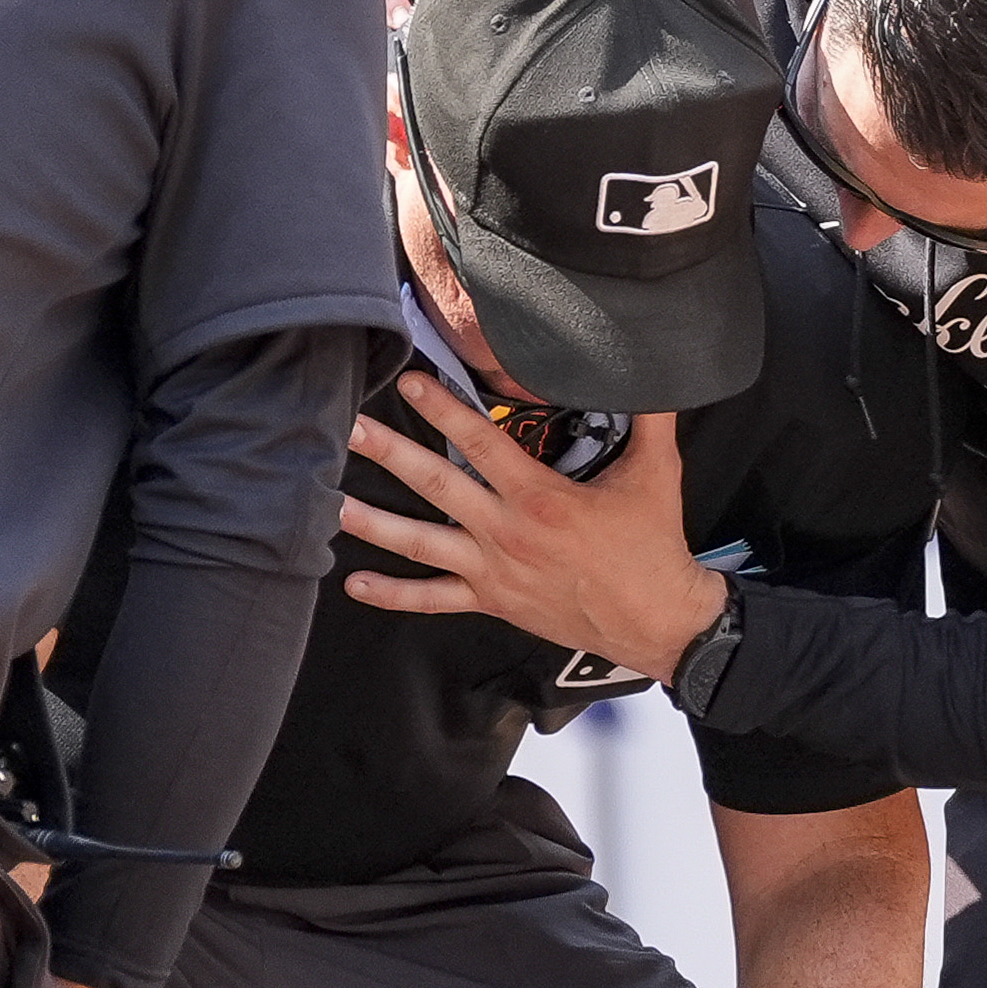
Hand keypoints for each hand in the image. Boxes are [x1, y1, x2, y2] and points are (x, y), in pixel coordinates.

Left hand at [339, 374, 725, 683]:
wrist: (656, 620)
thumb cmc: (653, 544)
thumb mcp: (658, 472)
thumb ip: (651, 416)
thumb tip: (654, 367)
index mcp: (540, 497)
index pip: (482, 442)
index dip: (444, 408)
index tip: (410, 380)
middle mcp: (507, 532)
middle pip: (436, 484)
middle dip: (388, 452)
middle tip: (347, 427)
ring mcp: (494, 570)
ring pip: (422, 543)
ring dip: (374, 522)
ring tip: (329, 500)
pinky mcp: (492, 600)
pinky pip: (434, 600)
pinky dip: (394, 594)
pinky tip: (355, 583)